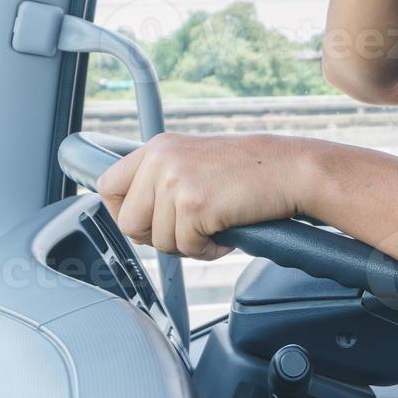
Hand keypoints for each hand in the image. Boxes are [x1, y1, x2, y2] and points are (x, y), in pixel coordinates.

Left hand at [96, 133, 303, 259]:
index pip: (108, 186)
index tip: (148, 222)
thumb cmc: (251, 171)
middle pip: (128, 223)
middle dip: (157, 237)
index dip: (124, 213)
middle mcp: (161, 160)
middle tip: (189, 230)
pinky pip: (187, 247)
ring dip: (189, 245)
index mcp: (157, 147)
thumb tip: (131, 217)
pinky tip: (226, 233)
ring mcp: (175, 181)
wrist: (289, 169)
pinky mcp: (194, 204)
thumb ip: (162, 179)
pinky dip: (208, 249)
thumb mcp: (194, 161)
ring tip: (215, 228)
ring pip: (158, 241)